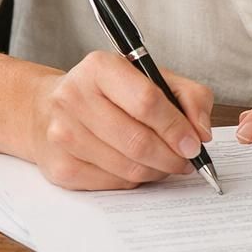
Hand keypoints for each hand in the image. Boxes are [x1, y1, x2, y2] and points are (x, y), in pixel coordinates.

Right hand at [28, 50, 213, 189]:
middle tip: (187, 160)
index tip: (195, 143)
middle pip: (137, 141)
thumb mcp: (153, 78)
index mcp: (100, 68)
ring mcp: (63, 135)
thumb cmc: (109, 92)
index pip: (146, 101)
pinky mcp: (60, 167)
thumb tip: (202, 133)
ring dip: (157, 171)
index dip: (176, 127)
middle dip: (172, 157)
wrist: (49, 109)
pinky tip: (139, 166)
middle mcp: (74, 98)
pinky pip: (113, 184)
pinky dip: (135, 180)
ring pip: (127, 168)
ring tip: (167, 162)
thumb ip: (189, 96)